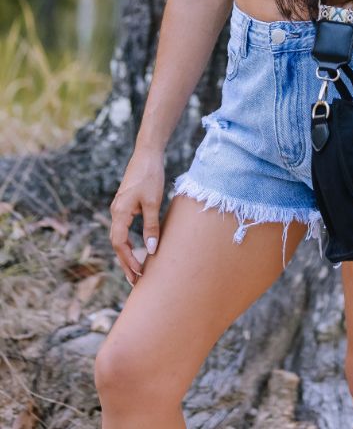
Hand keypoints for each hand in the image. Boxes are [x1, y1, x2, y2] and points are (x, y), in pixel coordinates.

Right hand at [109, 149, 164, 287]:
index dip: (128, 261)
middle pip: (117, 243)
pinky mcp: (126, 204)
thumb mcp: (153, 202)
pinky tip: (138, 248)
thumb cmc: (151, 176)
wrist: (148, 154)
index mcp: (120, 212)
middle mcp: (116, 211)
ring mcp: (120, 207)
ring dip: (127, 253)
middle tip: (135, 281)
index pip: (120, 244)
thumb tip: (151, 249)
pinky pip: (124, 228)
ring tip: (137, 270)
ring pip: (120, 236)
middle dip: (126, 262)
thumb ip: (151, 226)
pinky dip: (129, 242)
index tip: (138, 274)